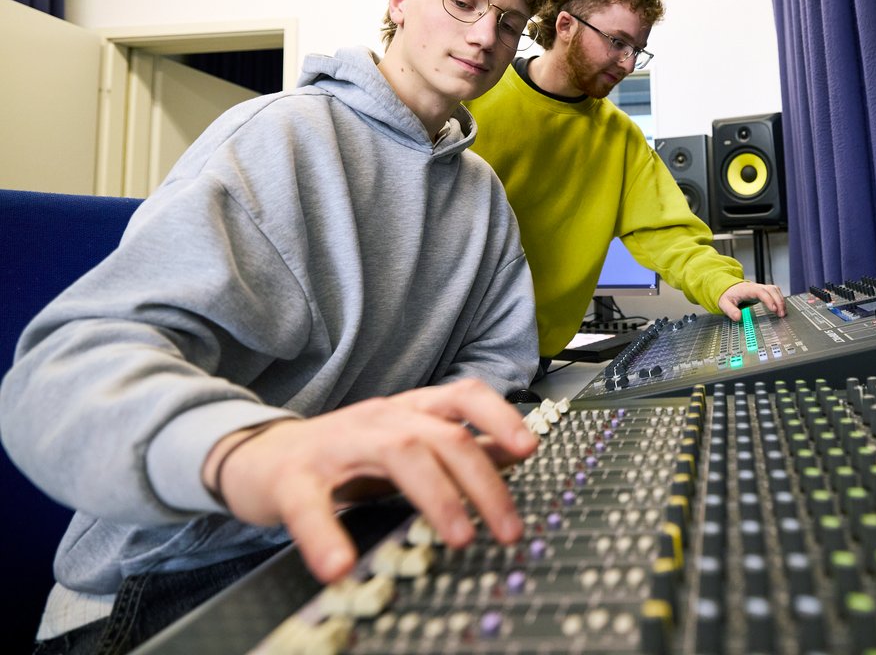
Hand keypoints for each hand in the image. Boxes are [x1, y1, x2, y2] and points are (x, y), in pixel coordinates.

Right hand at [204, 379, 538, 583]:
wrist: (259, 454)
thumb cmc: (344, 453)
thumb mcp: (408, 441)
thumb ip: (459, 445)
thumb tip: (519, 449)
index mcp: (410, 411)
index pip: (464, 396)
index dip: (500, 416)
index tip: (530, 448)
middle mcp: (380, 419)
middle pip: (443, 436)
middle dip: (483, 482)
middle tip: (508, 528)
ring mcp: (337, 445)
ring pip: (398, 454)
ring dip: (437, 497)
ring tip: (460, 538)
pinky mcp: (292, 479)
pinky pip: (309, 505)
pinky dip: (325, 536)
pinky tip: (340, 565)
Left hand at [717, 281, 786, 320]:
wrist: (728, 289)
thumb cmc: (728, 296)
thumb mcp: (724, 303)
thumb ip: (730, 310)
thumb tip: (738, 318)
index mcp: (747, 289)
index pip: (761, 292)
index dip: (768, 299)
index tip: (773, 309)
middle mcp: (756, 287)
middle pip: (771, 290)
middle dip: (778, 301)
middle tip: (781, 314)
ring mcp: (761, 288)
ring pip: (775, 290)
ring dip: (781, 300)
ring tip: (783, 313)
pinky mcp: (764, 291)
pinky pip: (775, 292)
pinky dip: (780, 299)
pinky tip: (781, 309)